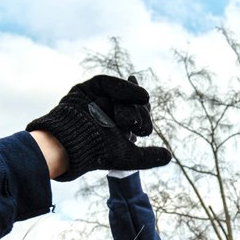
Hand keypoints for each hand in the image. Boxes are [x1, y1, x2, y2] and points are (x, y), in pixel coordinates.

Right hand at [26, 75, 171, 180]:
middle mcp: (107, 112)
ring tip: (126, 122)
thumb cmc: (96, 152)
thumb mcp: (128, 157)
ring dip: (129, 105)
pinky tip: (133, 81)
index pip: (137, 113)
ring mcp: (96, 99)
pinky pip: (107, 82)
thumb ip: (149, 157)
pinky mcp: (85, 90)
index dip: (145, 111)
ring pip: (122, 94)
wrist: (70, 144)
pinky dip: (122, 85)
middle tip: (136, 128)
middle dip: (139, 114)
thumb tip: (170, 156)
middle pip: (133, 104)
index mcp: (116, 126)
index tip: (147, 119)